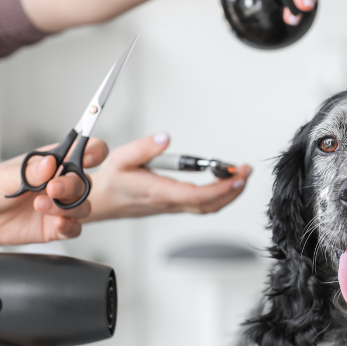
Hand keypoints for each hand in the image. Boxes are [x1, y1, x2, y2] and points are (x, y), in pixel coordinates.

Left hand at [0, 140, 108, 249]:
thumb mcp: (5, 176)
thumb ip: (30, 172)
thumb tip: (50, 163)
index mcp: (53, 162)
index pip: (86, 151)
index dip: (94, 151)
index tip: (88, 157)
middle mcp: (61, 183)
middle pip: (85, 181)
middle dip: (71, 185)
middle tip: (52, 189)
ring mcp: (60, 205)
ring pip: (83, 206)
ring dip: (67, 208)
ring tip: (40, 206)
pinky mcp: (55, 226)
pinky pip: (75, 228)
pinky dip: (69, 227)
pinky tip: (56, 224)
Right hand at [84, 133, 250, 221]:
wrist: (100, 201)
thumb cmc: (111, 181)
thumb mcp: (120, 158)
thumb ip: (143, 147)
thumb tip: (164, 138)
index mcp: (159, 192)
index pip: (197, 196)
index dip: (221, 189)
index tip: (237, 177)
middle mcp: (170, 202)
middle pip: (210, 205)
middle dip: (233, 190)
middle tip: (246, 172)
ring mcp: (174, 206)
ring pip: (208, 207)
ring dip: (229, 193)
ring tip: (240, 174)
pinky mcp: (175, 205)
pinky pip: (202, 205)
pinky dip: (219, 195)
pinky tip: (224, 181)